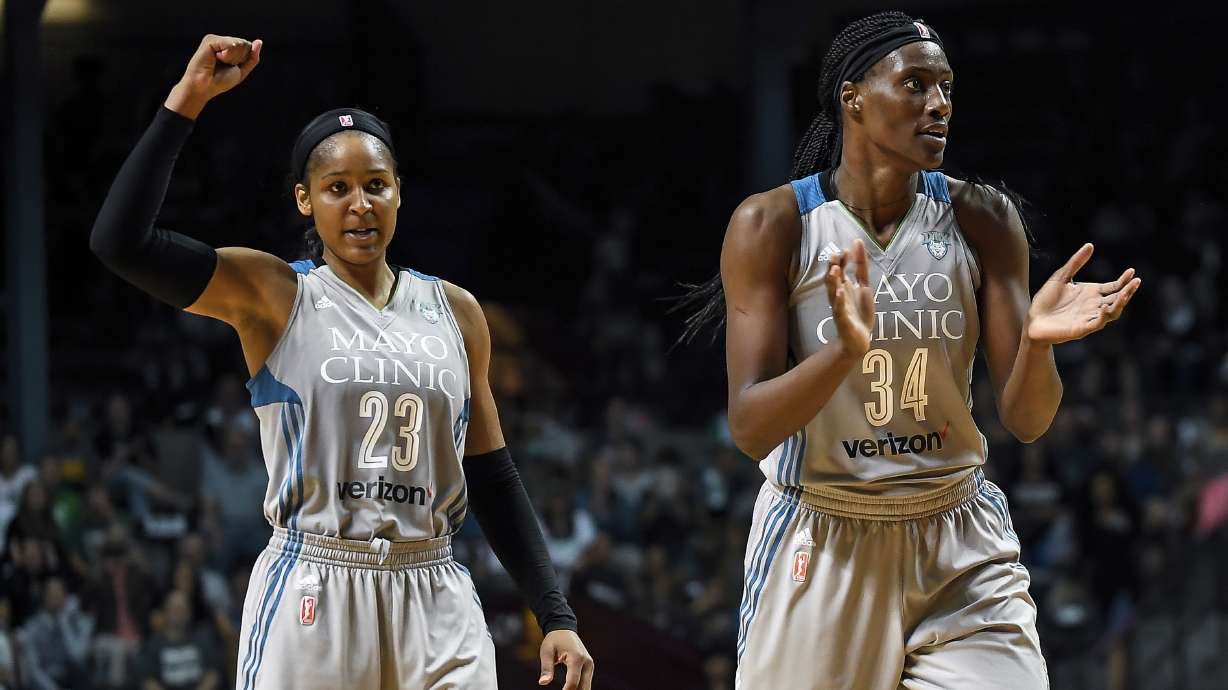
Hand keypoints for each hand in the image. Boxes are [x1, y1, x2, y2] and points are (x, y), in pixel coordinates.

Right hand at [165, 35, 262, 118]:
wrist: (205, 87)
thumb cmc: (220, 81)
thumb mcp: (242, 71)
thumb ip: (252, 57)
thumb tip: (259, 41)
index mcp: (231, 47)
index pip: (249, 47)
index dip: (244, 60)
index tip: (230, 67)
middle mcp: (223, 41)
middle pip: (245, 44)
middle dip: (239, 59)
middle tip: (223, 66)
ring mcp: (216, 39)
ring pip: (239, 44)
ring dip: (232, 58)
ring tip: (218, 62)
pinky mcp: (210, 40)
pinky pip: (230, 44)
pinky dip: (227, 56)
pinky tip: (215, 58)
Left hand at [538, 629, 593, 689]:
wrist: (564, 629)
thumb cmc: (554, 640)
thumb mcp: (546, 651)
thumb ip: (546, 668)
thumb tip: (543, 683)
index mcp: (577, 658)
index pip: (573, 682)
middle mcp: (587, 662)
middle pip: (583, 687)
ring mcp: (590, 665)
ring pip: (586, 687)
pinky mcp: (589, 667)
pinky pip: (586, 683)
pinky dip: (579, 689)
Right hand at [824, 239, 874, 357]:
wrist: (858, 339)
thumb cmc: (859, 312)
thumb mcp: (863, 287)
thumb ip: (860, 269)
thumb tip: (857, 246)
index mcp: (844, 287)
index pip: (841, 270)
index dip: (842, 260)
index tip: (846, 249)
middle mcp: (839, 295)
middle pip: (833, 279)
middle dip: (833, 267)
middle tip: (835, 255)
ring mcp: (839, 307)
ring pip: (833, 292)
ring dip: (833, 281)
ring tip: (835, 269)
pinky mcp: (842, 320)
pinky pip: (839, 309)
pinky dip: (839, 300)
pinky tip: (840, 292)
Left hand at [1026, 243, 1140, 344]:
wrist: (1033, 319)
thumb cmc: (1046, 300)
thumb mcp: (1061, 277)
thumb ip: (1076, 262)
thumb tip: (1090, 245)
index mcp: (1092, 293)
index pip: (1114, 287)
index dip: (1124, 280)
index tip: (1132, 271)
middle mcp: (1094, 306)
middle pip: (1117, 299)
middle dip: (1128, 291)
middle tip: (1136, 281)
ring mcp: (1089, 318)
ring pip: (1112, 312)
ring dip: (1120, 303)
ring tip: (1125, 293)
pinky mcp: (1081, 329)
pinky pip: (1096, 324)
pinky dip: (1102, 317)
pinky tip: (1103, 308)